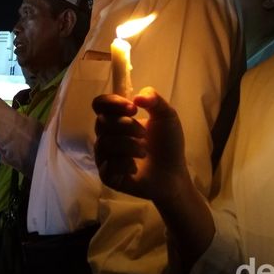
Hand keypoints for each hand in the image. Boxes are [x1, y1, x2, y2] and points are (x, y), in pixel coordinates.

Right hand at [93, 87, 188, 203]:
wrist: (174, 173)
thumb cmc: (168, 143)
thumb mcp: (166, 115)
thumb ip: (154, 99)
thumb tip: (136, 97)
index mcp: (117, 118)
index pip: (100, 104)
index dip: (112, 103)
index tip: (133, 108)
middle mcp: (106, 135)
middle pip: (101, 122)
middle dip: (126, 126)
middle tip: (144, 134)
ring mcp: (105, 156)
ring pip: (104, 144)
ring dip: (128, 145)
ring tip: (143, 152)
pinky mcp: (108, 175)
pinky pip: (107, 166)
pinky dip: (124, 164)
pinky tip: (135, 167)